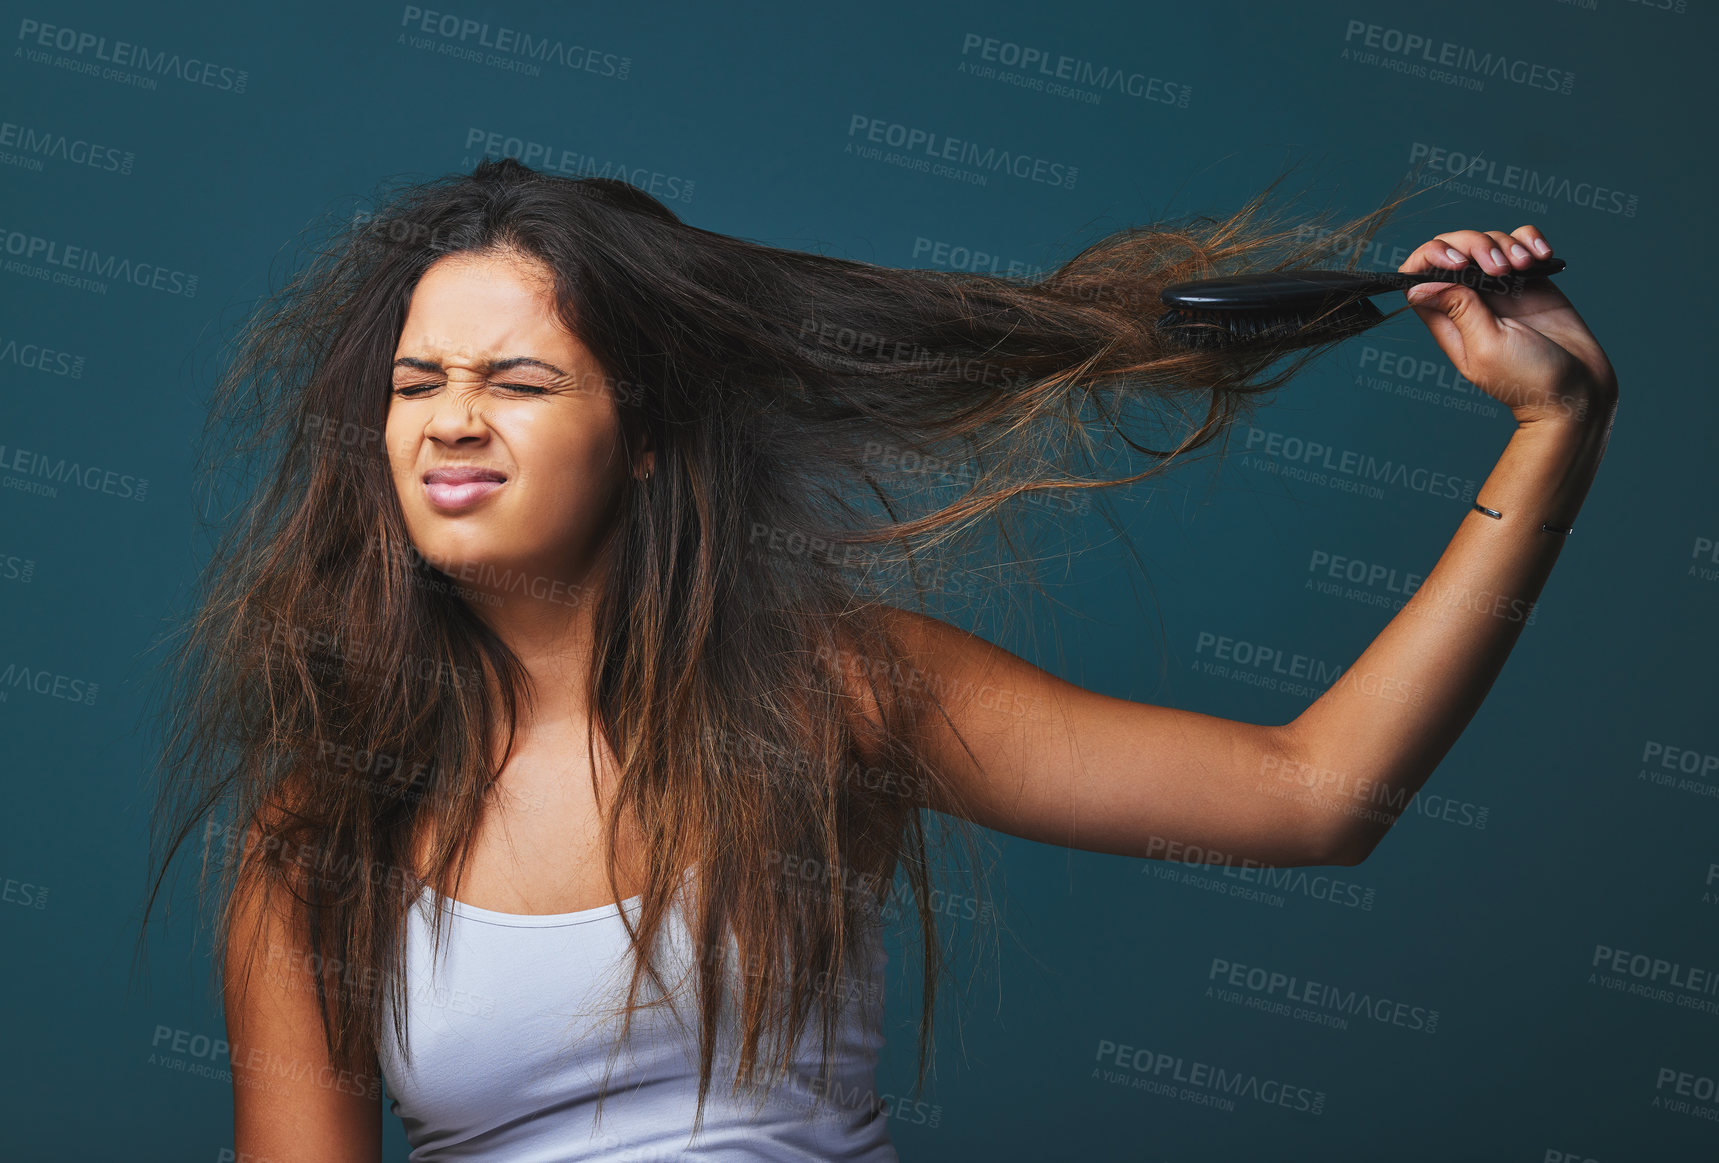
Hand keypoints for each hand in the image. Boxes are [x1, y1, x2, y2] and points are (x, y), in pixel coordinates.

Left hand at [1399, 226, 1617, 424]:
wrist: (1578, 388)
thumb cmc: (1529, 378)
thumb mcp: (1488, 346)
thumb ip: (1459, 310)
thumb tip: (1417, 287)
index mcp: (1448, 320)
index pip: (1419, 276)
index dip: (1430, 257)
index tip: (1458, 262)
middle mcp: (1469, 300)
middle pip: (1453, 249)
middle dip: (1473, 244)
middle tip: (1499, 267)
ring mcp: (1500, 287)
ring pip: (1489, 241)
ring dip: (1506, 244)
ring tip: (1525, 266)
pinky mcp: (1530, 279)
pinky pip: (1521, 242)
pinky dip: (1530, 240)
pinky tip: (1541, 256)